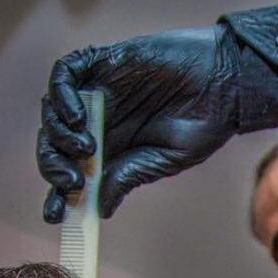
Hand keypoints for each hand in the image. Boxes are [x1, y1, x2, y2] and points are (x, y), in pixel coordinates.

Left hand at [38, 24, 239, 220]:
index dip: (56, 195)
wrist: (225, 82)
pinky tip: (78, 117)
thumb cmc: (201, 124)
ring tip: (87, 149)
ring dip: (59, 136)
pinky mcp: (102, 62)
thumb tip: (99, 209)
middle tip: (73, 182)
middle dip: (54, 167)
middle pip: (53, 145)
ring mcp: (97, 92)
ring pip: (52, 113)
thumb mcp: (163, 161)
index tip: (54, 215)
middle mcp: (98, 122)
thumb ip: (128, 178)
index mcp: (111, 150)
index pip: (71, 173)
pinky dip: (61, 96)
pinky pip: (64, 74)